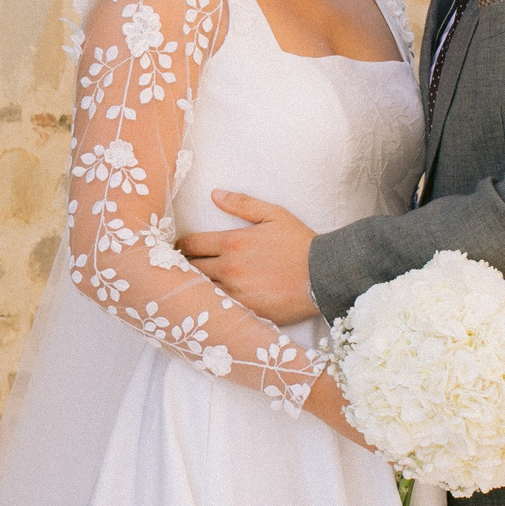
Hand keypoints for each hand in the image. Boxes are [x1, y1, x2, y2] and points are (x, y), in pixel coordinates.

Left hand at [177, 192, 320, 323]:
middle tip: (182, 268)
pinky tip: (212, 302)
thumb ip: (242, 204)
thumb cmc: (299, 243)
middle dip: (184, 267)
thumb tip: (215, 194)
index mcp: (232, 243)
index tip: (180, 248)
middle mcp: (229, 268)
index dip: (181, 246)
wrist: (323, 274)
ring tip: (193, 286)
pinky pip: (219, 308)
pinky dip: (213, 304)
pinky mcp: (246, 310)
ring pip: (201, 290)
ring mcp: (236, 292)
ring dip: (196, 287)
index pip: (191, 245)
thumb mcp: (273, 215)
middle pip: (190, 269)